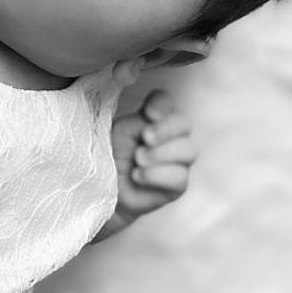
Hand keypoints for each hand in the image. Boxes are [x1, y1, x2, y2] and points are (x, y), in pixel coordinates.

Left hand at [92, 90, 196, 242]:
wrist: (102, 191)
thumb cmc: (109, 157)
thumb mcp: (119, 132)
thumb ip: (137, 119)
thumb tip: (142, 101)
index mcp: (152, 119)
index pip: (167, 102)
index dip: (162, 105)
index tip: (148, 114)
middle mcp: (170, 137)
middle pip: (185, 124)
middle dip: (165, 129)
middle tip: (145, 138)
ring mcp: (177, 162)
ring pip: (189, 150)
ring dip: (161, 154)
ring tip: (138, 160)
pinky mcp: (177, 186)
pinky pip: (180, 177)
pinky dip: (157, 175)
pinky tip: (138, 176)